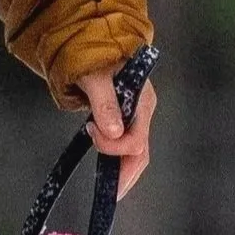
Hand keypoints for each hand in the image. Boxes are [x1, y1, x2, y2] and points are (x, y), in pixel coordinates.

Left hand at [73, 67, 154, 200]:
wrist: (93, 41)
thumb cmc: (94, 56)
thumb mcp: (95, 76)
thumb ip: (104, 102)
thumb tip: (114, 131)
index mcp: (142, 102)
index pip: (135, 140)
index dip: (112, 145)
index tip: (91, 131)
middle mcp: (143, 111)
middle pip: (141, 150)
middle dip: (128, 173)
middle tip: (114, 192)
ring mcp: (136, 115)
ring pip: (136, 150)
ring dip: (124, 168)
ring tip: (114, 187)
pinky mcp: (126, 116)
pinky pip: (128, 144)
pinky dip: (120, 157)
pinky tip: (111, 169)